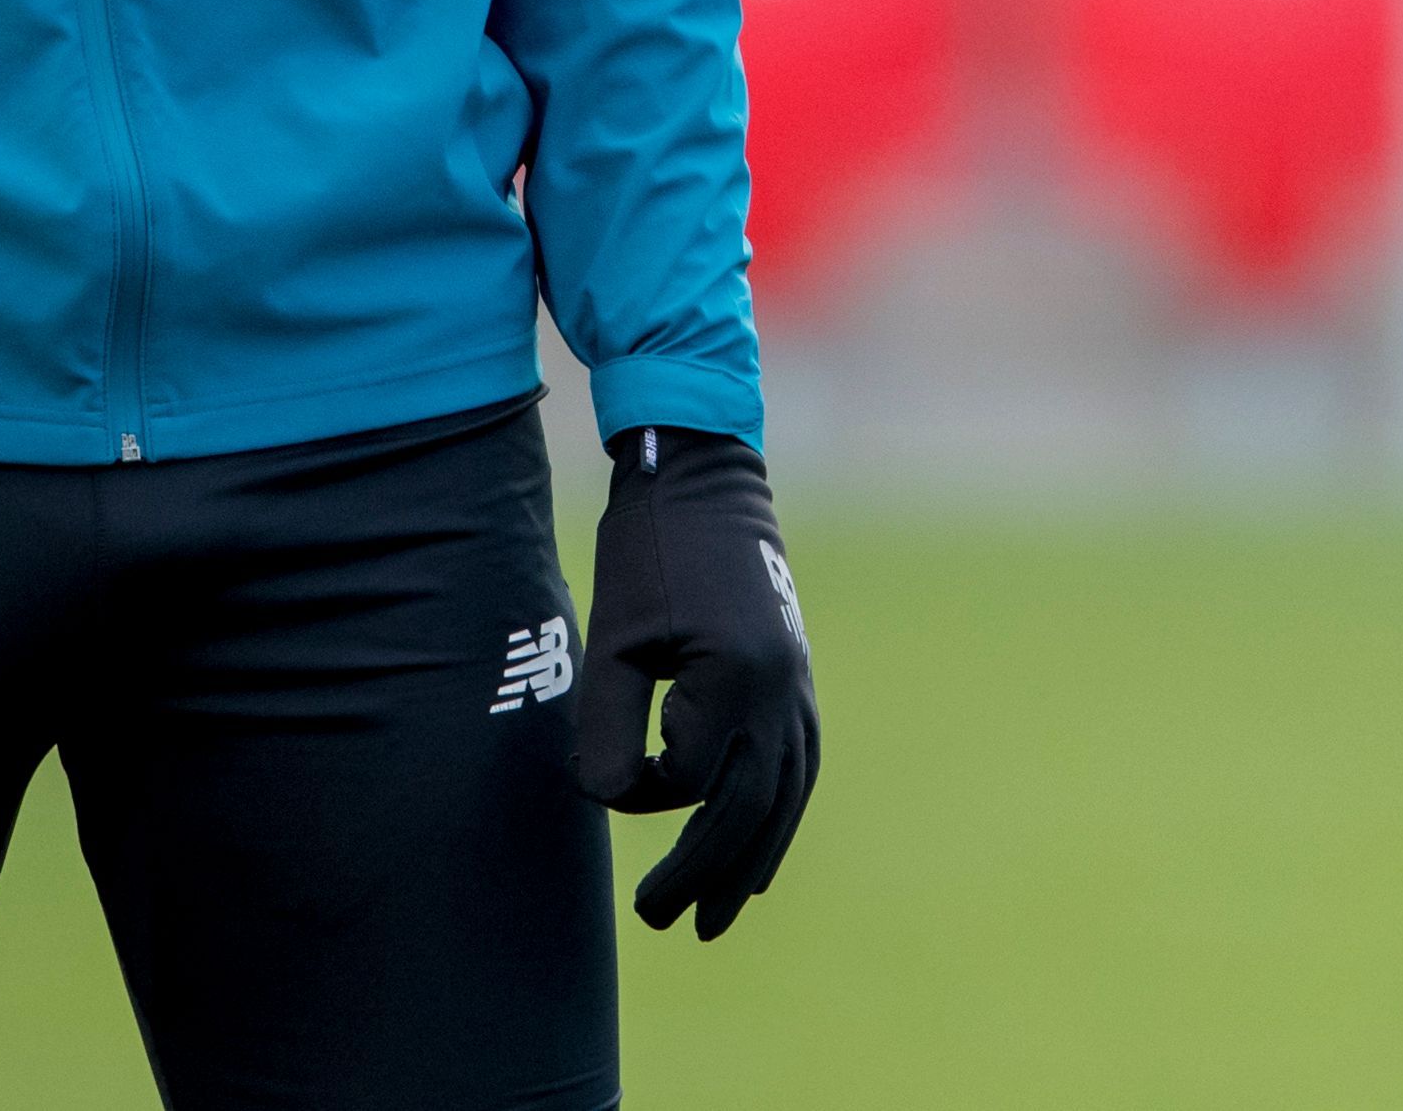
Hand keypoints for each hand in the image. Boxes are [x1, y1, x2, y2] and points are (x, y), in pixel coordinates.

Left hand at [571, 426, 819, 937]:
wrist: (706, 481)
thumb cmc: (648, 553)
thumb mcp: (613, 638)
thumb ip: (606, 725)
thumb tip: (607, 801)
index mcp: (735, 679)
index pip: (686, 781)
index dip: (639, 795)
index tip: (602, 781)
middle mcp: (781, 695)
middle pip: (746, 811)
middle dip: (703, 873)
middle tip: (660, 921)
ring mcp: (799, 691)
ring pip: (783, 802)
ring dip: (748, 864)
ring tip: (715, 918)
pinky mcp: (799, 684)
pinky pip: (799, 771)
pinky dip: (779, 821)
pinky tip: (758, 859)